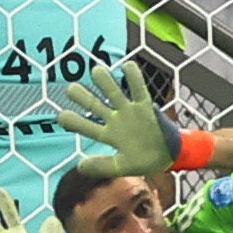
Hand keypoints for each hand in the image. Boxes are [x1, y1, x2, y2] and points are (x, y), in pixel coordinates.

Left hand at [58, 64, 185, 178]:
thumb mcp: (123, 167)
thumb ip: (103, 167)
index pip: (86, 126)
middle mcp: (115, 120)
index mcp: (108, 135)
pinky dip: (134, 78)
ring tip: (96, 71)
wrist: (170, 156)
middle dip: (83, 96)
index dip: (73, 121)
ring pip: (114, 93)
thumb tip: (79, 166)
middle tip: (71, 89)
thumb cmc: (145, 161)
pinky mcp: (145, 107)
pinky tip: (127, 65)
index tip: (62, 116)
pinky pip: (139, 90)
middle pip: (95, 105)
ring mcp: (129, 112)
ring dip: (105, 82)